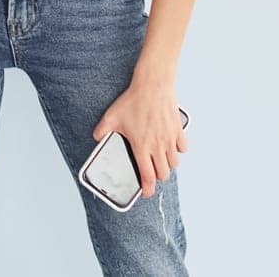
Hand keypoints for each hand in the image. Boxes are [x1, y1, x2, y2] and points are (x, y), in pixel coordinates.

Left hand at [92, 80, 186, 199]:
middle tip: (151, 173)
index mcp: (142, 147)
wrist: (152, 85)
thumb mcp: (112, 116)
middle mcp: (158, 146)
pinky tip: (171, 145)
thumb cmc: (133, 100)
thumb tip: (96, 137)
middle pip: (163, 174)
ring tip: (160, 160)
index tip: (146, 192)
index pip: (148, 176)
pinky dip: (178, 150)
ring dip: (168, 165)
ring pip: (174, 163)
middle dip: (157, 177)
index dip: (147, 189)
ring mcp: (170, 139)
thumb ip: (102, 130)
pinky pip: (182, 147)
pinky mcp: (178, 130)